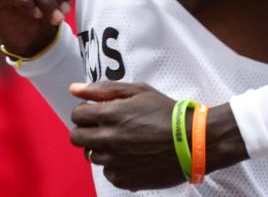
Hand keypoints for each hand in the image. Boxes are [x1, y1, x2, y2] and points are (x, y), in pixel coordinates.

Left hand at [69, 81, 185, 190]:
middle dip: (86, 130)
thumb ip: (103, 89)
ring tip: (122, 142)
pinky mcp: (124, 179)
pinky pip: (108, 172)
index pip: (76, 115)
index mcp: (109, 115)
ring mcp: (114, 161)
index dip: (85, 112)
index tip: (97, 112)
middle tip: (104, 128)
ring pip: (91, 156)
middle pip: (76, 138)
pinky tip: (131, 156)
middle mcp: (107, 139)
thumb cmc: (167, 112)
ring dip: (101, 148)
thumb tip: (73, 89)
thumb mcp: (138, 91)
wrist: (193, 141)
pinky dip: (115, 165)